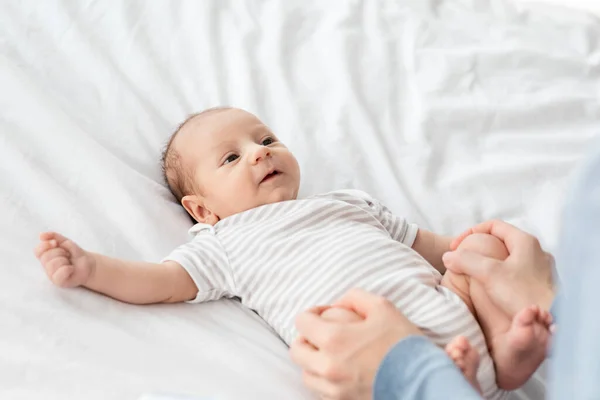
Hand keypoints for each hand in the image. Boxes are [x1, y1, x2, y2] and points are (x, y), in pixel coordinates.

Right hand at [34, 232, 94, 287]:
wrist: (88, 264)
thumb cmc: (74, 253)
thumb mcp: (65, 241)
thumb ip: (53, 236)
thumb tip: (41, 235)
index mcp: (45, 256)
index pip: (37, 251)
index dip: (45, 245)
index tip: (55, 243)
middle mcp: (46, 266)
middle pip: (46, 256)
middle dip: (60, 252)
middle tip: (67, 255)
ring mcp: (51, 275)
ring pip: (53, 264)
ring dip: (65, 260)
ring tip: (69, 262)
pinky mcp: (58, 282)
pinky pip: (60, 273)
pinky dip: (68, 269)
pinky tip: (71, 269)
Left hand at [290, 289, 422, 399]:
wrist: (424, 383)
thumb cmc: (403, 343)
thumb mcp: (383, 307)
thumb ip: (355, 298)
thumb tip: (338, 303)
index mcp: (334, 339)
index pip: (302, 322)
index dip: (311, 313)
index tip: (324, 314)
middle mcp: (327, 367)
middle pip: (297, 350)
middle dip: (306, 338)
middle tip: (322, 333)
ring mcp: (333, 389)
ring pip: (306, 374)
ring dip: (313, 361)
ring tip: (331, 354)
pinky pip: (320, 391)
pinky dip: (324, 380)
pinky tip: (341, 371)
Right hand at [443, 220, 554, 316]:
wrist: (552, 324)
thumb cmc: (522, 295)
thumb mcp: (489, 273)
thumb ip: (465, 261)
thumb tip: (447, 257)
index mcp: (525, 241)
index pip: (493, 225)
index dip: (470, 232)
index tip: (456, 248)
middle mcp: (537, 251)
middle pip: (501, 241)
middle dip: (479, 248)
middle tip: (463, 261)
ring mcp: (542, 269)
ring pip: (509, 258)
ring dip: (489, 264)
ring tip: (475, 276)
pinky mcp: (543, 286)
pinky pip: (517, 274)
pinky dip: (501, 276)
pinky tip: (493, 291)